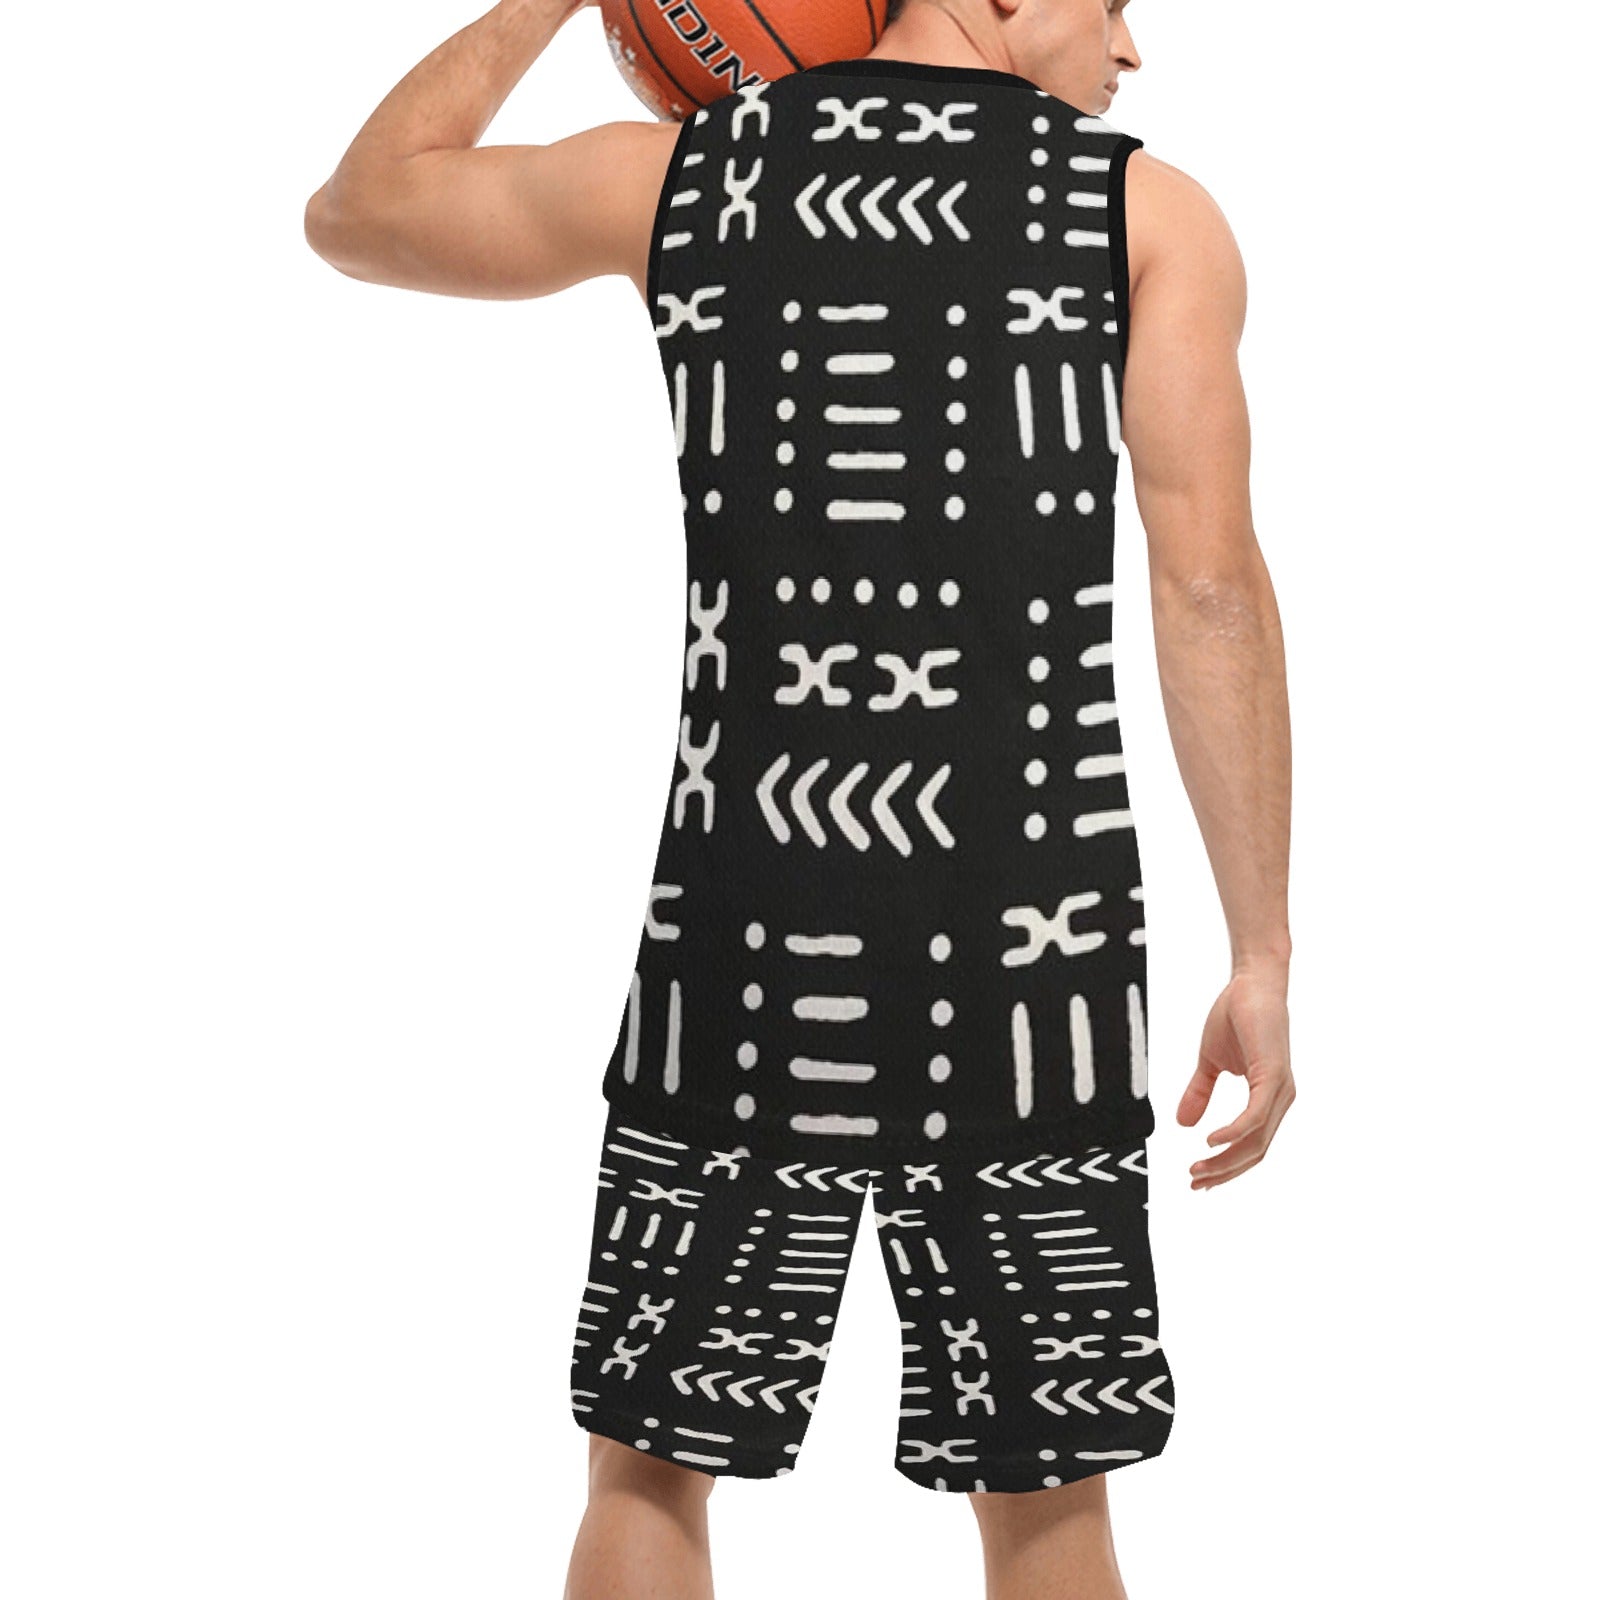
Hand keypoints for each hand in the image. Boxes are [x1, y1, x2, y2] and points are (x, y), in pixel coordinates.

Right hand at [1175, 969, 1293, 1189]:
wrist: (1250, 983)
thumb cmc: (1236, 1016)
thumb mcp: (1210, 1062)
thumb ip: (1199, 1093)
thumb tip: (1182, 1124)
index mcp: (1267, 1097)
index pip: (1251, 1144)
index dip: (1226, 1166)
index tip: (1200, 1180)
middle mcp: (1279, 1099)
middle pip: (1255, 1151)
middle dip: (1224, 1172)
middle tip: (1194, 1182)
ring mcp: (1279, 1089)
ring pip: (1256, 1141)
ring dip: (1226, 1160)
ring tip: (1198, 1169)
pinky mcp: (1273, 1076)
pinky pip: (1254, 1117)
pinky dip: (1233, 1133)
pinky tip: (1211, 1141)